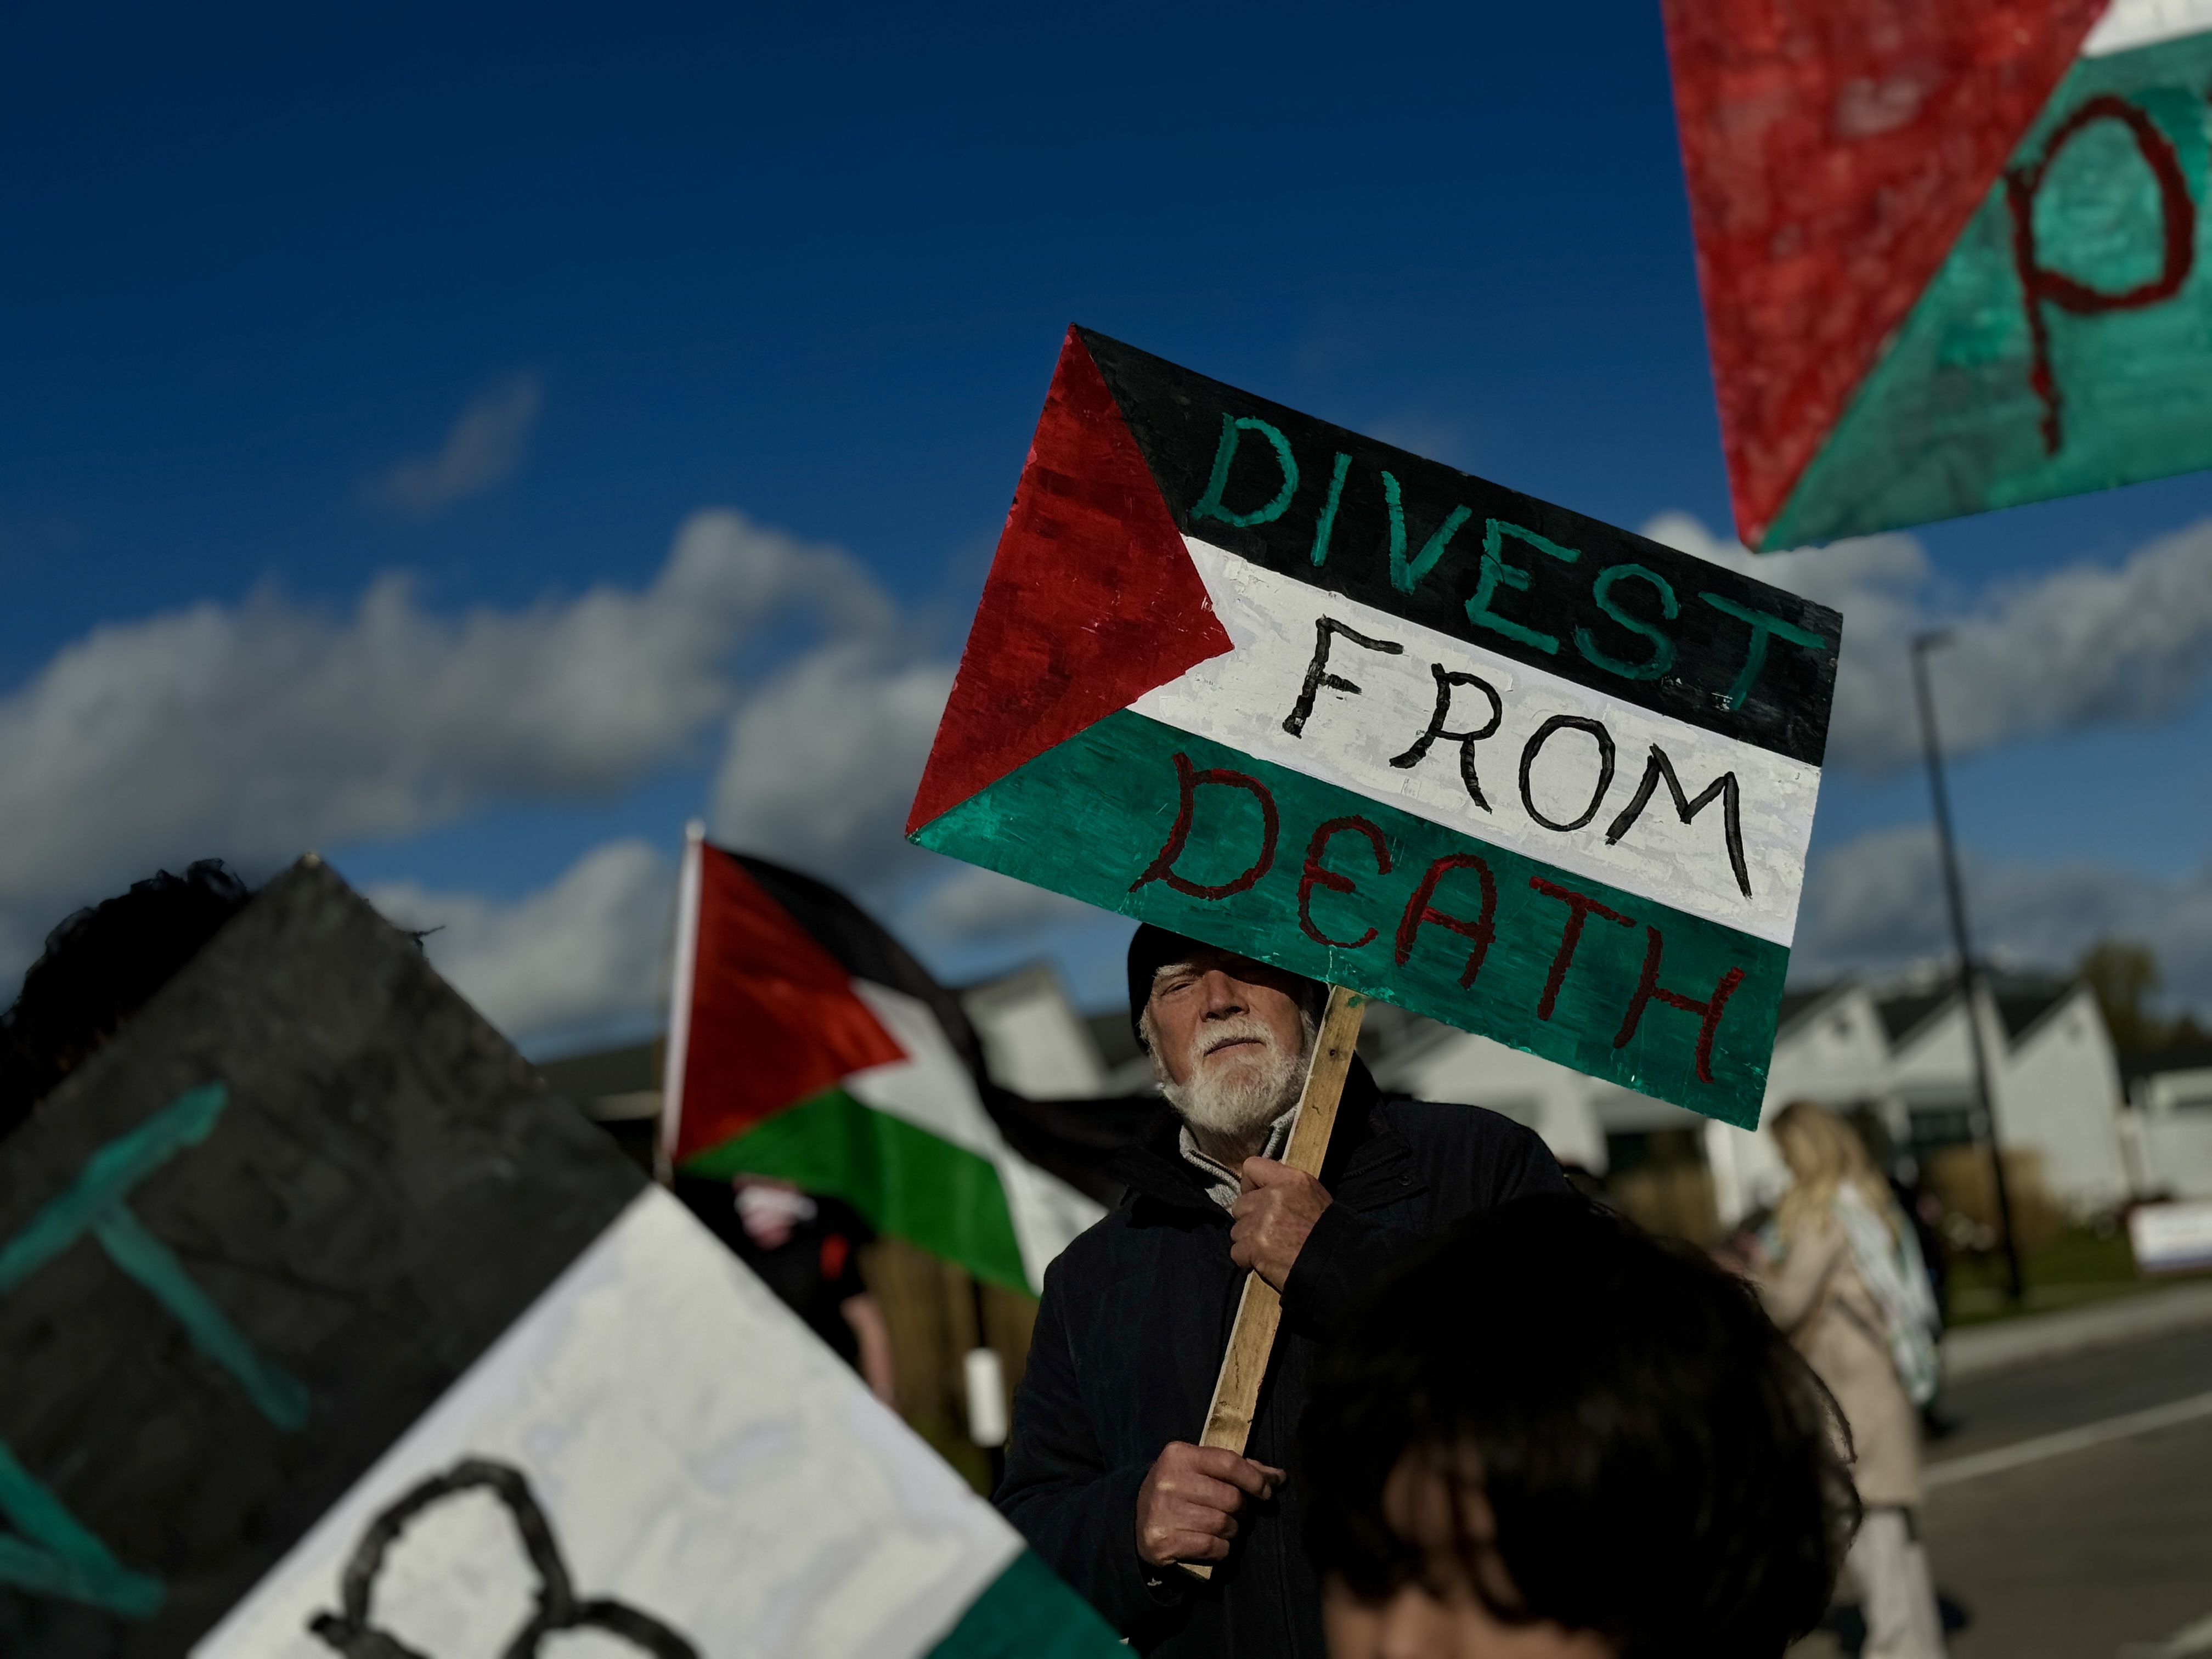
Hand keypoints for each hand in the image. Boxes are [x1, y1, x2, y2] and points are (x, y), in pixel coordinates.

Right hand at [1134, 1441, 1284, 1565]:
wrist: (1136, 1520)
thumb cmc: (1180, 1489)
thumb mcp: (1201, 1470)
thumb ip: (1239, 1469)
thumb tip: (1280, 1477)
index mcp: (1179, 1455)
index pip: (1229, 1463)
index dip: (1255, 1479)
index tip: (1267, 1492)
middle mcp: (1168, 1481)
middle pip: (1231, 1498)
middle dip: (1242, 1509)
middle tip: (1237, 1513)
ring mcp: (1163, 1512)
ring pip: (1224, 1524)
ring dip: (1232, 1531)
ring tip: (1224, 1528)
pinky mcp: (1162, 1542)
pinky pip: (1212, 1547)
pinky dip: (1222, 1549)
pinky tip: (1214, 1544)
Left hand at [1230, 1158, 1329, 1289]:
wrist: (1337, 1263)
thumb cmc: (1327, 1232)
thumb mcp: (1313, 1196)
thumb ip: (1285, 1189)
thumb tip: (1261, 1191)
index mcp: (1291, 1180)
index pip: (1251, 1167)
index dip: (1250, 1185)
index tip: (1257, 1198)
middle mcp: (1273, 1196)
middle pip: (1240, 1205)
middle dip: (1249, 1219)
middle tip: (1268, 1232)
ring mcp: (1262, 1222)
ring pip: (1237, 1230)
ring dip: (1249, 1241)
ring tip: (1270, 1249)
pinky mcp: (1255, 1246)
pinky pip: (1236, 1252)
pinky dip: (1247, 1259)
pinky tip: (1266, 1261)